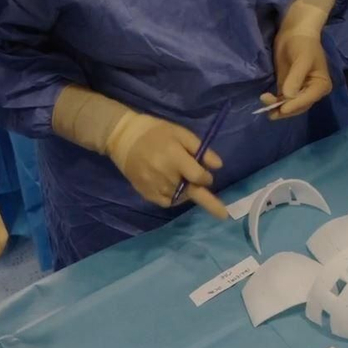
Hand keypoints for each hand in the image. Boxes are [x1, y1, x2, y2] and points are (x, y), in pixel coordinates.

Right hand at [107, 112, 229, 217]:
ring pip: (180, 198)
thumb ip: (200, 149)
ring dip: (187, 193)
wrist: (125, 139)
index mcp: (174, 158)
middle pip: (191, 192)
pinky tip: (172, 188)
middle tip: (223, 215)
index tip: (207, 176)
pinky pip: (167, 202)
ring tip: (181, 180)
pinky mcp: (146, 194)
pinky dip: (175, 198)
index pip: (198, 177)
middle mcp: (165, 175)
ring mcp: (154, 187)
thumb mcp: (181, 133)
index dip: (206, 178)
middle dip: (205, 197)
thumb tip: (218, 166)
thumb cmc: (156, 133)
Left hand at [263, 0, 334, 118]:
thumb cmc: (302, 44)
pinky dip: (275, 102)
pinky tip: (266, 100)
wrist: (294, 33)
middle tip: (270, 110)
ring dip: (277, 107)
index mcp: (321, 85)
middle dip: (285, 108)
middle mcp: (312, 92)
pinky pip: (282, 99)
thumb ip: (296, 78)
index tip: (282, 109)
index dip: (295, 105)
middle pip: (299, 106)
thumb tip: (288, 96)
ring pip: (289, 105)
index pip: (308, 99)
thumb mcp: (302, 59)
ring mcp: (300, 91)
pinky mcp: (288, 87)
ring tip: (265, 102)